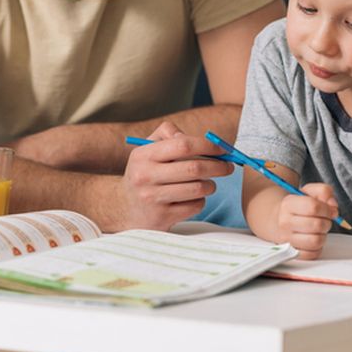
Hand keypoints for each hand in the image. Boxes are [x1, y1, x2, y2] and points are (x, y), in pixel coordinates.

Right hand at [113, 122, 231, 230]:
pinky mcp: (161, 218)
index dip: (208, 146)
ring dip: (210, 185)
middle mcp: (145, 176)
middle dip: (218, 166)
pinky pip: (194, 206)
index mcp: (142, 156)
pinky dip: (200, 201)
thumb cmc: (144, 173)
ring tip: (208, 184)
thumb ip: (168, 134)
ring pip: (198, 189)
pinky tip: (192, 198)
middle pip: (194, 168)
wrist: (123, 207)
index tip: (223, 149)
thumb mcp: (147, 150)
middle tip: (228, 167)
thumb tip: (194, 137)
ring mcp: (152, 199)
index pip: (182, 145)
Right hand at [275, 183, 337, 260]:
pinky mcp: (292, 252)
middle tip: (324, 220)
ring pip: (316, 241)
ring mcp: (287, 239)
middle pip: (317, 225)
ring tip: (319, 230)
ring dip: (323, 235)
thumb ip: (324, 192)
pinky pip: (313, 254)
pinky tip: (314, 239)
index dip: (327, 209)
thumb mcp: (309, 192)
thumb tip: (333, 208)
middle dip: (327, 222)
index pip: (313, 207)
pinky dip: (318, 247)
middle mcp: (285, 222)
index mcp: (288, 204)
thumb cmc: (298, 206)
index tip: (328, 210)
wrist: (279, 220)